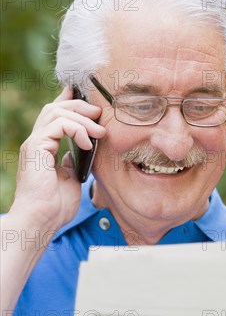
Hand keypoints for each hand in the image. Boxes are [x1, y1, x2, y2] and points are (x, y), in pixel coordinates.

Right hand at [9, 86, 105, 231]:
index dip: (68, 101)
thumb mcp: (70, 178)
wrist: (42, 220)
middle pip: (55, 108)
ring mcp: (35, 144)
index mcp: (43, 147)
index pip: (54, 116)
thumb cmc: (55, 206)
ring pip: (57, 113)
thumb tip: (79, 152)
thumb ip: (72, 162)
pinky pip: (58, 125)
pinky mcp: (36, 148)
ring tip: (100, 131)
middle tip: (99, 113)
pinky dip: (76, 129)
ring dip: (83, 119)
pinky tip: (87, 143)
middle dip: (79, 105)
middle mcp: (36, 142)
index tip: (84, 95)